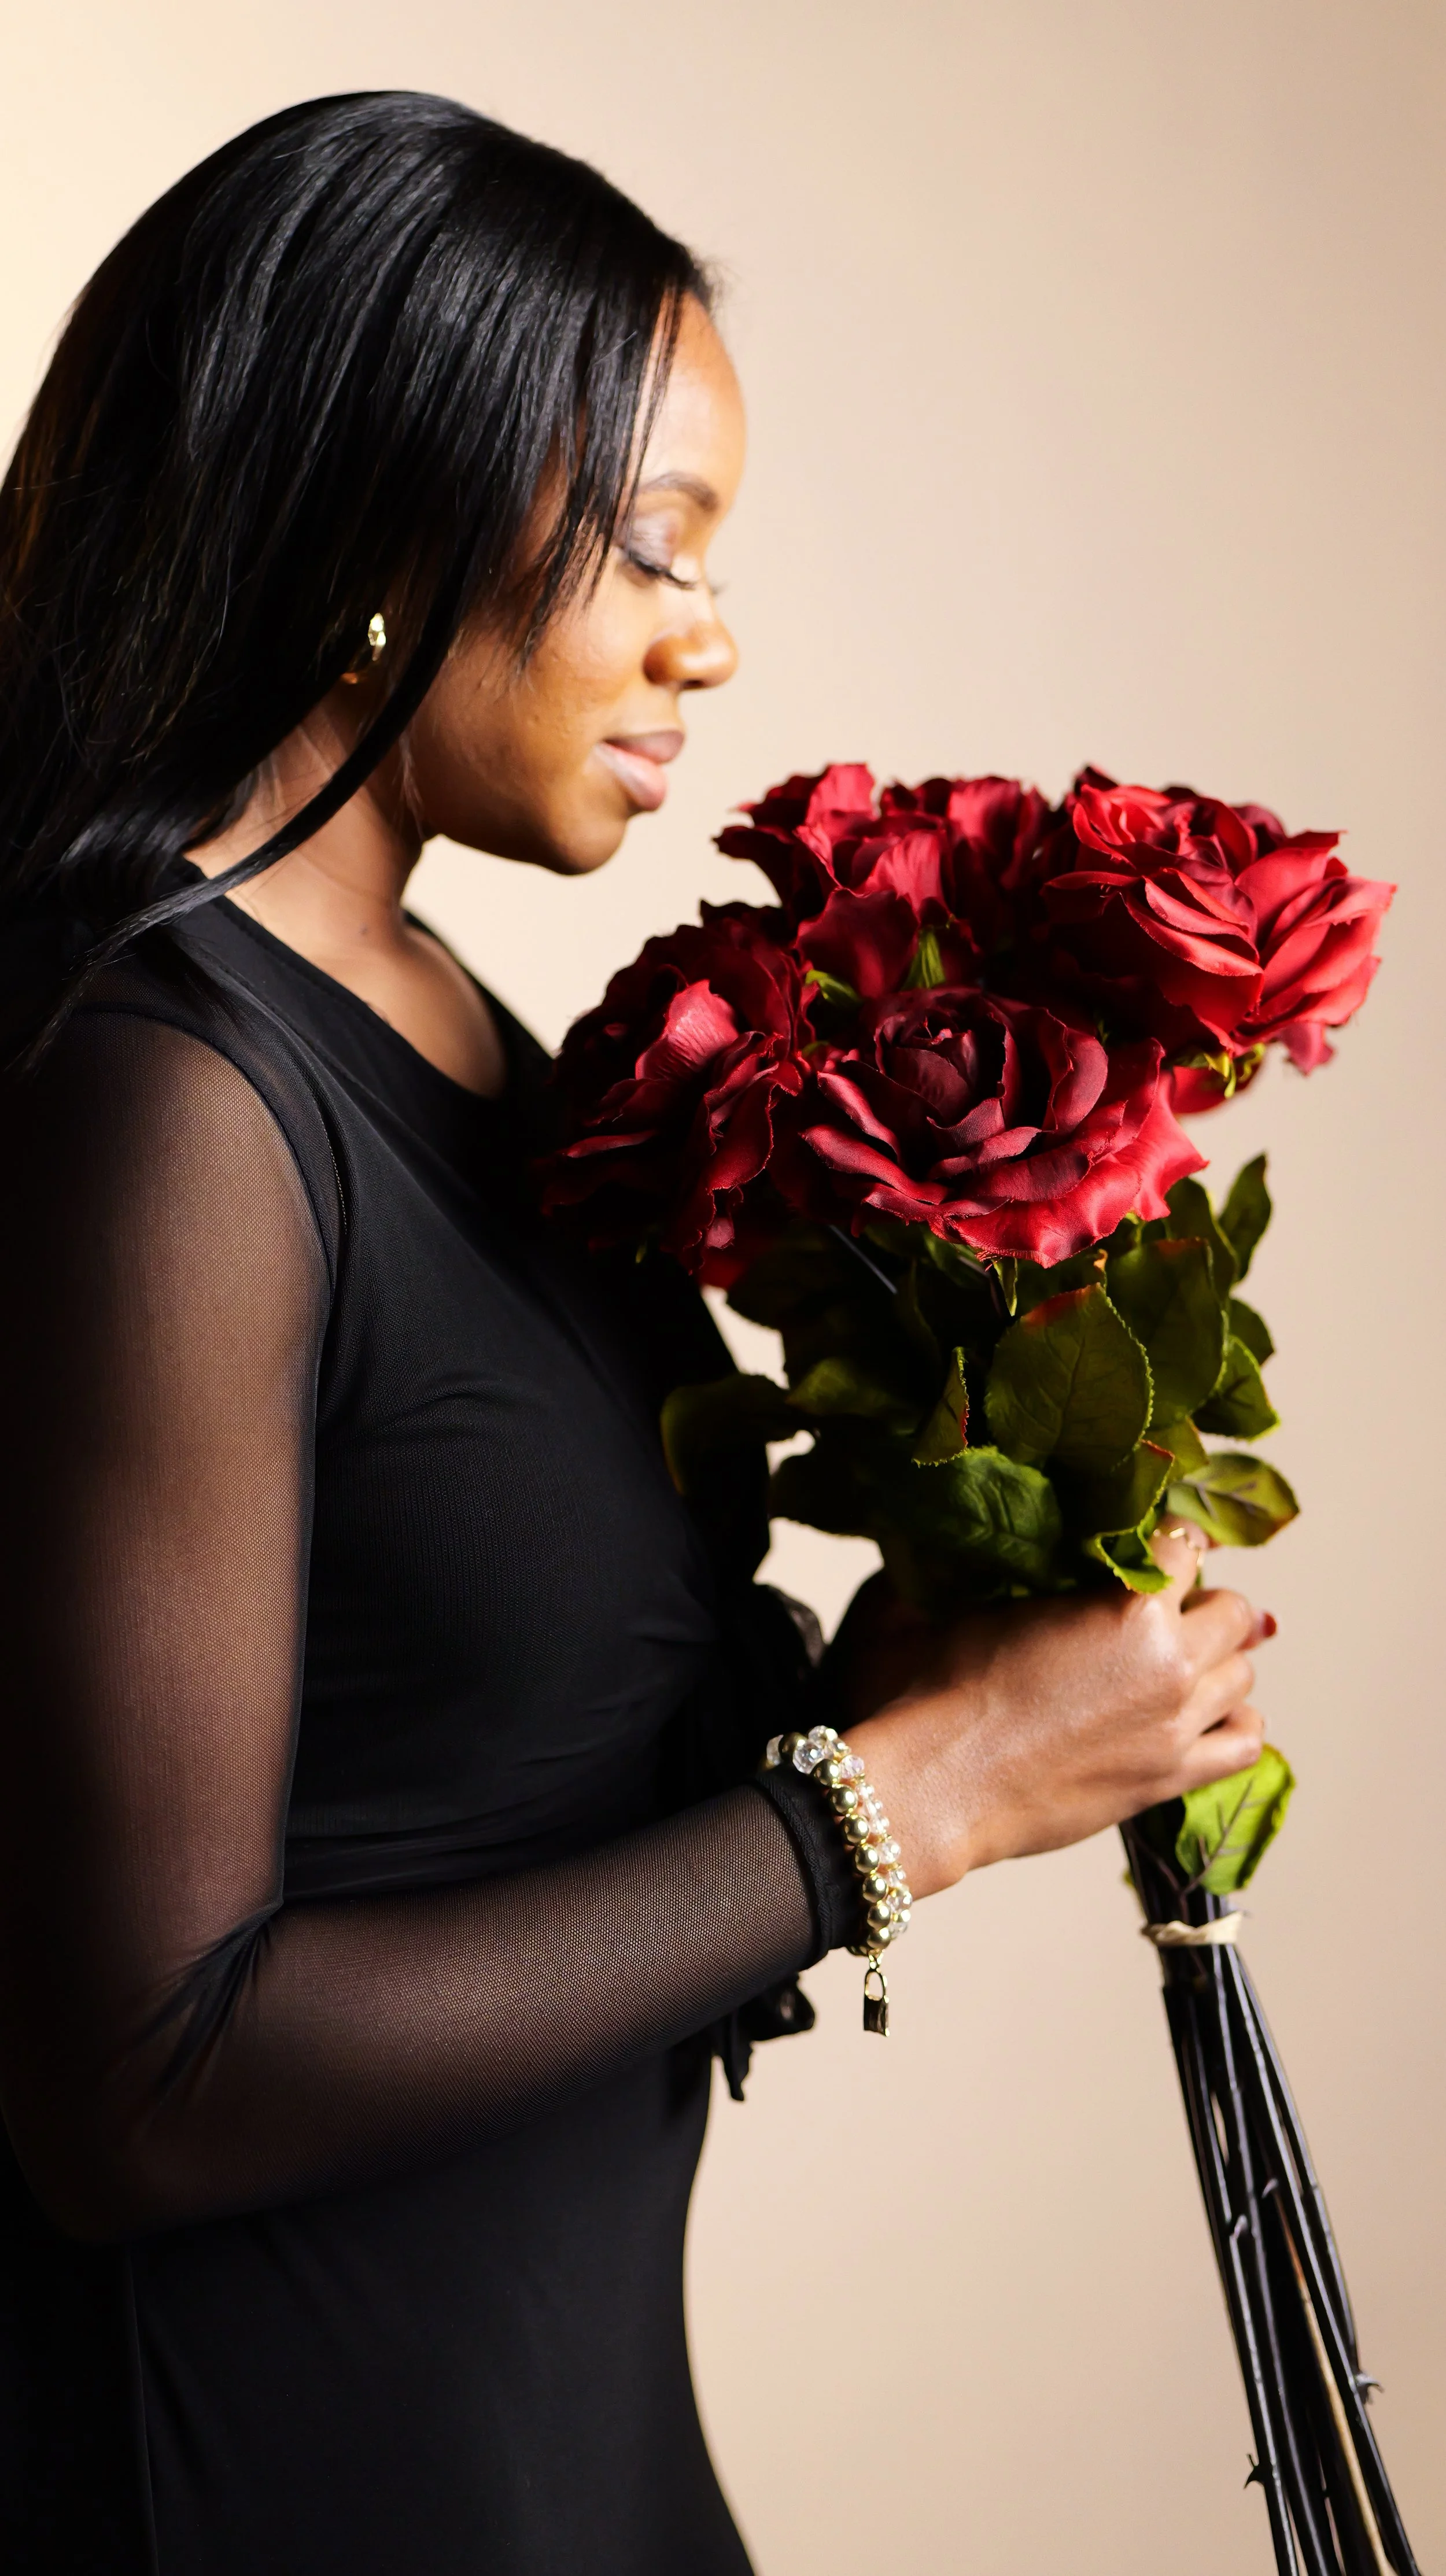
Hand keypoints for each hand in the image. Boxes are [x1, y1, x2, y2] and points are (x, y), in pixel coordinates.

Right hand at [834, 1529, 1269, 1899]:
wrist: (943, 1778)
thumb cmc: (955, 1689)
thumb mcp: (1002, 1604)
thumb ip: (1060, 1577)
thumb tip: (1075, 1560)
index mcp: (1133, 1605)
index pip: (1185, 1546)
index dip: (1170, 1542)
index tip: (1157, 1546)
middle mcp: (1172, 1660)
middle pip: (1232, 1612)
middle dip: (1203, 1602)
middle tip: (1168, 1608)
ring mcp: (1179, 1723)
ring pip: (1243, 1674)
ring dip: (1218, 1660)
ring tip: (1183, 1661)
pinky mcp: (1172, 1777)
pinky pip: (1244, 1743)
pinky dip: (1238, 1721)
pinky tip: (1211, 1713)